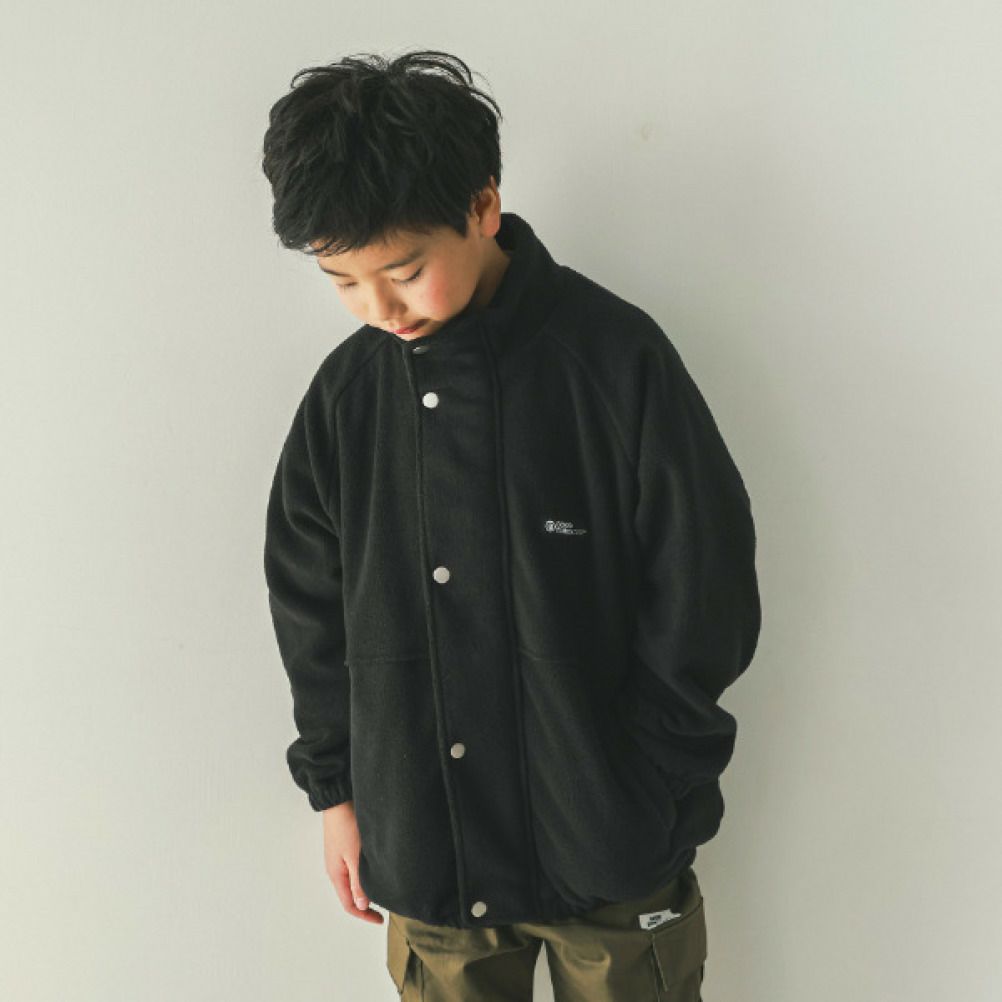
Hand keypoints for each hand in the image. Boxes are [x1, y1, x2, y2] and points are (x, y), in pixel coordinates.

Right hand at [322, 800, 383, 924]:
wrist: (339, 800)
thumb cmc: (345, 826)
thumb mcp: (354, 857)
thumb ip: (358, 882)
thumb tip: (362, 905)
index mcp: (336, 874)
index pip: (349, 904)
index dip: (364, 915)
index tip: (380, 919)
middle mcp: (336, 869)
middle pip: (350, 895)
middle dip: (366, 905)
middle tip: (384, 908)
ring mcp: (340, 858)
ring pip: (353, 882)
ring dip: (366, 890)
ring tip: (383, 892)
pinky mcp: (346, 848)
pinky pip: (355, 870)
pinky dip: (365, 877)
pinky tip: (376, 873)